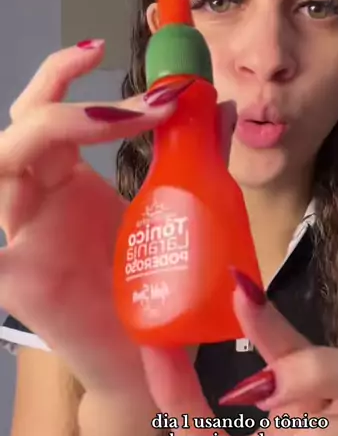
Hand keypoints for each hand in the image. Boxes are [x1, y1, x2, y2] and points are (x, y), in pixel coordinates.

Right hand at [0, 41, 233, 411]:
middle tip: (148, 106)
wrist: (144, 361)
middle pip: (22, 125)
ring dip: (44, 131)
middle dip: (75, 100)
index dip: (73, 74)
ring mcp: (23, 238)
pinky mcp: (20, 283)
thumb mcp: (176, 214)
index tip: (145, 77)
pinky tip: (5, 238)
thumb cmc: (152, 288)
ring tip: (109, 125)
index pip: (50, 109)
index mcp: (65, 179)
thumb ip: (194, 159)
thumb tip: (218, 104)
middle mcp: (36, 199)